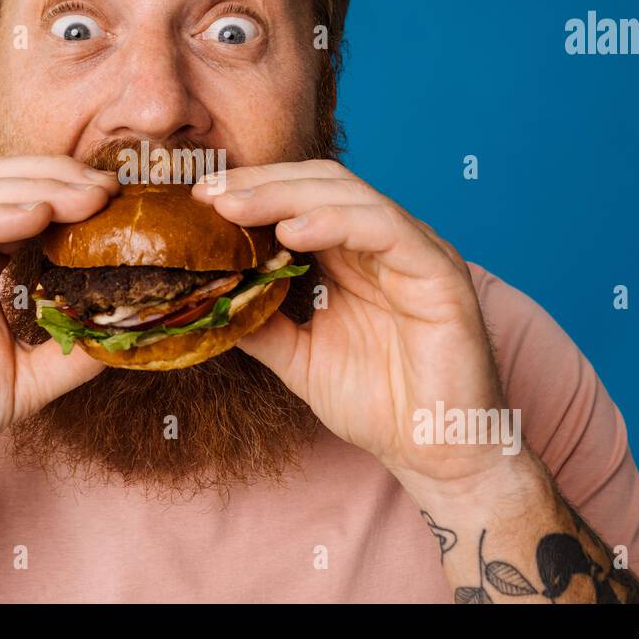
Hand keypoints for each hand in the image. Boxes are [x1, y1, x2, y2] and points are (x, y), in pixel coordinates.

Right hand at [0, 155, 118, 486]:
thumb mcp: (30, 377)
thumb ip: (76, 347)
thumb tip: (135, 325)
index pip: (20, 199)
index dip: (71, 191)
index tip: (123, 199)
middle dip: (60, 179)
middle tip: (113, 189)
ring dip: (35, 191)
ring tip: (88, 197)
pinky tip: (36, 217)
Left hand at [192, 160, 507, 491]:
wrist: (435, 454)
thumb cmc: (379, 405)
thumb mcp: (299, 358)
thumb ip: (260, 323)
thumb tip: (206, 301)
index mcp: (354, 256)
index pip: (300, 199)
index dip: (251, 191)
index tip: (199, 200)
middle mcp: (384, 243)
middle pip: (320, 185)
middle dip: (260, 183)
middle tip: (208, 194)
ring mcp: (415, 252)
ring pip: (350, 196)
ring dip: (286, 195)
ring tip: (236, 208)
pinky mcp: (440, 272)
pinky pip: (387, 230)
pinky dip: (337, 222)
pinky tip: (293, 232)